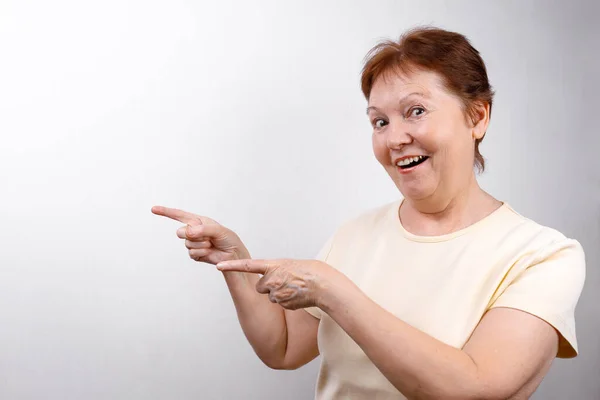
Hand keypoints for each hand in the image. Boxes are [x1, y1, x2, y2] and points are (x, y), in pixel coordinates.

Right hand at [151, 206, 249, 264]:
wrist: (232, 254)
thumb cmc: (228, 239)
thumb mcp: (218, 230)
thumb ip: (203, 229)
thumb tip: (189, 232)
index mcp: (197, 221)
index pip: (178, 215)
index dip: (166, 212)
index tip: (153, 209)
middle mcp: (193, 231)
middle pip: (180, 231)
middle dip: (192, 234)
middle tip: (206, 236)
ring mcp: (193, 243)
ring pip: (187, 243)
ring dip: (201, 244)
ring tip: (211, 244)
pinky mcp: (195, 254)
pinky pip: (192, 253)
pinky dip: (201, 252)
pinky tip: (209, 251)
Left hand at [216, 258, 341, 309]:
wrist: (323, 285)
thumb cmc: (310, 272)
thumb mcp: (289, 265)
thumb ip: (275, 270)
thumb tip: (268, 279)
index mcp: (273, 266)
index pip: (248, 265)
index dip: (232, 265)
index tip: (219, 265)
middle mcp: (272, 280)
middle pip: (261, 286)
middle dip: (269, 286)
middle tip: (285, 282)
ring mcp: (277, 293)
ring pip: (271, 296)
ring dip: (279, 293)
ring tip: (294, 288)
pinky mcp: (283, 304)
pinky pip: (280, 303)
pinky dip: (287, 301)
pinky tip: (297, 296)